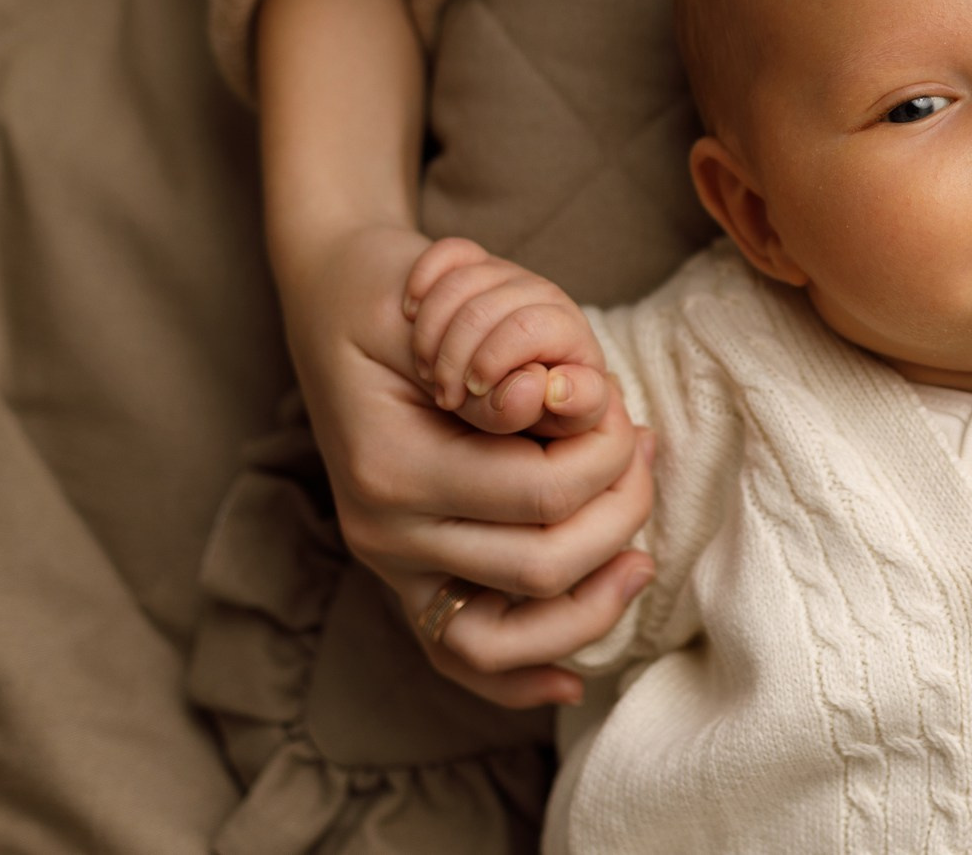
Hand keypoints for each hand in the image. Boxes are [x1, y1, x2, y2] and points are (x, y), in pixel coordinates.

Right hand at [278, 222, 656, 707]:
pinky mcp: (405, 578)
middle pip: (543, 567)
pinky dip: (519, 676)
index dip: (608, 456)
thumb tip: (558, 406)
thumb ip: (501, 361)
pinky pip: (461, 657)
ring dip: (595, 598)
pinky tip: (571, 678)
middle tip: (644, 450)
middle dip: (620, 513)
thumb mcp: (443, 300)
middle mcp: (385, 531)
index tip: (621, 407)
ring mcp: (390, 564)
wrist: (327, 300)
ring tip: (641, 553)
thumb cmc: (391, 294)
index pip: (544, 495)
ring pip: (511, 633)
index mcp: (391, 466)